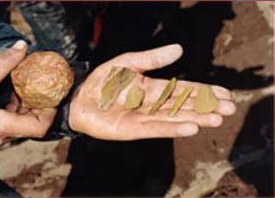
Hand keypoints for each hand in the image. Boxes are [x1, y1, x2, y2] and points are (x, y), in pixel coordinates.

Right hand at [0, 41, 56, 148]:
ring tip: (29, 85)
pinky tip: (13, 91)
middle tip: (43, 86)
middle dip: (38, 103)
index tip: (53, 95)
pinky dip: (14, 106)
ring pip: (21, 121)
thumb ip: (2, 64)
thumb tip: (22, 46)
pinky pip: (10, 119)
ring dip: (26, 103)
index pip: (40, 127)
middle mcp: (0, 136)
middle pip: (32, 123)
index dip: (51, 112)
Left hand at [69, 44, 235, 139]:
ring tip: (218, 119)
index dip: (205, 91)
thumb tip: (179, 49)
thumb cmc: (103, 80)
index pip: (185, 90)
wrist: (81, 97)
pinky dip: (174, 128)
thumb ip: (153, 58)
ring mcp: (146, 118)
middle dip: (208, 107)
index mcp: (155, 88)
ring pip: (176, 118)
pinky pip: (157, 128)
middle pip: (186, 106)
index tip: (225, 94)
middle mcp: (154, 104)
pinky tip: (192, 127)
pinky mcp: (135, 130)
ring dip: (197, 119)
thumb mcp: (128, 63)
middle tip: (230, 109)